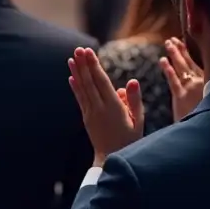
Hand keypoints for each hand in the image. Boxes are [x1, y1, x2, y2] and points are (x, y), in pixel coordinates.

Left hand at [68, 47, 144, 166]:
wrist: (111, 159)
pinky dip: (75, 88)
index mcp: (113, 107)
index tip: (89, 51)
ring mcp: (90, 113)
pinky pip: (80, 99)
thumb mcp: (138, 121)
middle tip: (79, 49)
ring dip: (77, 72)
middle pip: (90, 82)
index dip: (94, 65)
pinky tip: (71, 78)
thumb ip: (134, 100)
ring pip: (83, 89)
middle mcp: (99, 108)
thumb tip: (131, 81)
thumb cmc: (130, 140)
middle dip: (84, 64)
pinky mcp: (86, 118)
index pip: (102, 81)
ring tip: (72, 58)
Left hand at [159, 38, 205, 120]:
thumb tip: (207, 85)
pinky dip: (168, 69)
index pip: (200, 63)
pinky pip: (173, 80)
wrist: (208, 132)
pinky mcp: (181, 97)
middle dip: (181, 50)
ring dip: (175, 54)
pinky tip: (163, 61)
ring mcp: (191, 89)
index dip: (191, 53)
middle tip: (172, 39)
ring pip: (181, 68)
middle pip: (190, 62)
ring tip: (168, 44)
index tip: (185, 42)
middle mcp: (203, 82)